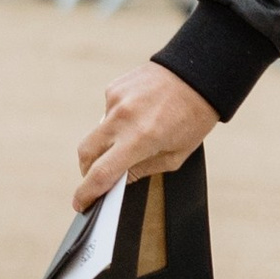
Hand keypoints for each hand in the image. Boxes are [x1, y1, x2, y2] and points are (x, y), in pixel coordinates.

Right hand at [75, 62, 217, 210]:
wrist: (199, 74)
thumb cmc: (193, 118)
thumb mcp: (176, 155)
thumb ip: (142, 170)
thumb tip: (117, 180)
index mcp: (140, 138)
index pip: (101, 173)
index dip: (87, 193)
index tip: (81, 204)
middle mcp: (123, 118)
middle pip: (86, 153)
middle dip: (88, 170)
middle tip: (98, 178)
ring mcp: (115, 100)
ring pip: (97, 132)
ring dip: (108, 142)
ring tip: (135, 135)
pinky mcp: (114, 88)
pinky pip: (107, 113)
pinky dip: (117, 121)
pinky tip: (138, 115)